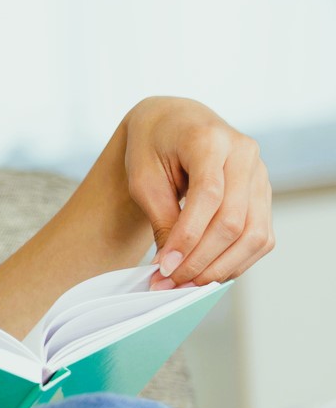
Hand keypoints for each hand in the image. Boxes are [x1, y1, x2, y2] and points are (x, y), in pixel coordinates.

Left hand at [121, 97, 275, 287]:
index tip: (165, 266)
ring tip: (187, 285)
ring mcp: (260, 174)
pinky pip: (260, 237)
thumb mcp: (143, 175)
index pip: (208, 195)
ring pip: (254, 234)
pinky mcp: (264, 194)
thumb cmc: (153, 145)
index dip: (188, 236)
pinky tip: (208, 273)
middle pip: (233, 220)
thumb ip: (161, 217)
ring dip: (221, 267)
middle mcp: (244, 154)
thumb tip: (172, 266)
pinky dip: (236, 261)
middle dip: (201, 259)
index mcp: (209, 139)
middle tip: (170, 282)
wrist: (174, 123)